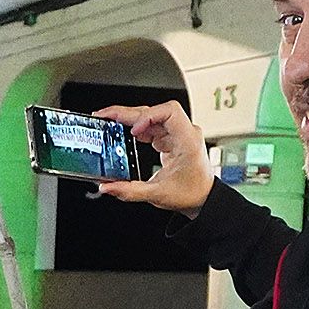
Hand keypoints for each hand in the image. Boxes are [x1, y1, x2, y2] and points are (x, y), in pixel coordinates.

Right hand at [91, 101, 213, 217]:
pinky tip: (122, 130)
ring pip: (150, 115)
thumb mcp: (158, 194)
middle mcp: (183, 132)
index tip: (134, 131)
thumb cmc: (191, 193)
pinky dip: (135, 126)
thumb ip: (130, 191)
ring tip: (108, 121)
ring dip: (129, 117)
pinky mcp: (170, 137)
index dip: (148, 117)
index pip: (169, 112)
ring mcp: (177, 133)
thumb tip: (108, 187)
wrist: (203, 197)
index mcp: (187, 140)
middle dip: (127, 113)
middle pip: (154, 110)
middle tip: (104, 117)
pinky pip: (151, 124)